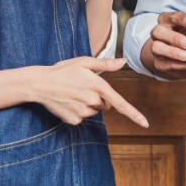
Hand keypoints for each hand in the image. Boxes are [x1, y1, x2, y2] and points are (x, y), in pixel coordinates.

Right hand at [31, 57, 148, 127]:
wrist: (40, 84)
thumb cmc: (63, 70)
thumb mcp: (84, 62)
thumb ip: (105, 64)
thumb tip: (123, 62)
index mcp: (97, 86)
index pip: (120, 103)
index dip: (134, 114)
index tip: (145, 124)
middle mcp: (92, 101)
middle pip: (105, 105)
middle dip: (99, 98)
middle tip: (83, 87)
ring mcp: (82, 112)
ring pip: (94, 111)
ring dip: (88, 104)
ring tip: (73, 93)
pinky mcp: (73, 120)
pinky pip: (83, 117)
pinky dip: (78, 111)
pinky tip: (68, 102)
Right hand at [139, 4, 185, 79]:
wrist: (179, 56)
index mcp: (166, 21)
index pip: (168, 16)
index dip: (178, 18)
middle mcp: (158, 33)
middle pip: (158, 31)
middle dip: (173, 37)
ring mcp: (156, 48)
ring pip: (157, 48)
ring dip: (172, 52)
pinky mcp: (159, 62)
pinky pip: (164, 64)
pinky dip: (176, 65)